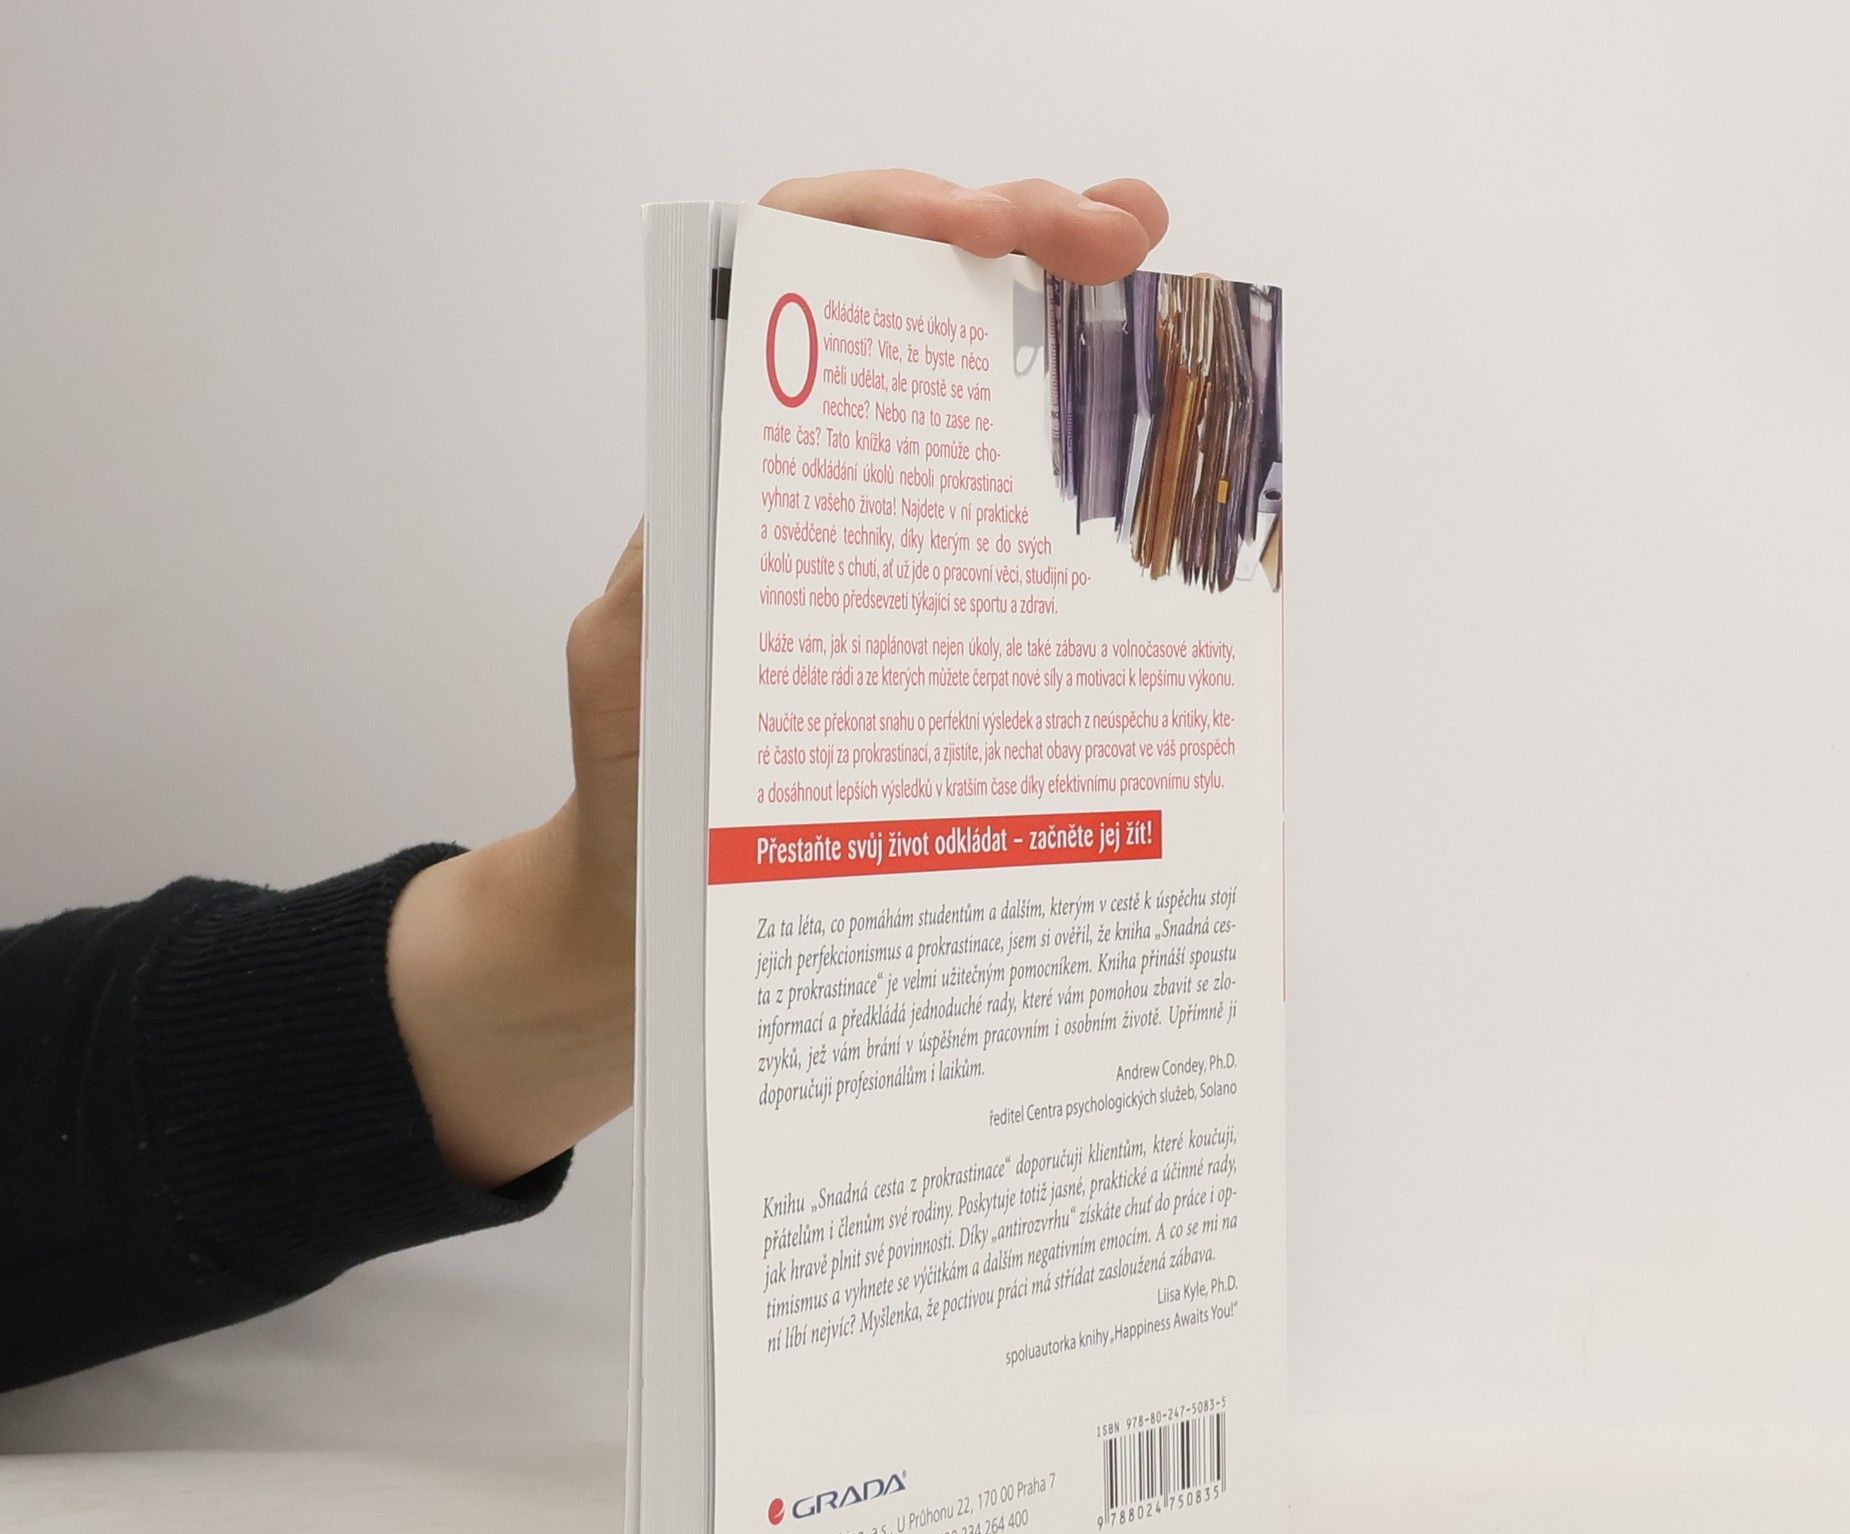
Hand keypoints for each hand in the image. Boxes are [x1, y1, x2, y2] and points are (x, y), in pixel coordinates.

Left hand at [387, 172, 1168, 1187]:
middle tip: (1126, 236)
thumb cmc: (631, 824)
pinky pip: (1008, 544)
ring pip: (977, 413)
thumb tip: (704, 539)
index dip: (890, 218)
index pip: (796, 279)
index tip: (994, 222)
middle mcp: (805, 504)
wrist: (645, 934)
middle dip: (1021, 242)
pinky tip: (1149, 488)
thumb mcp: (630, 701)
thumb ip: (655, 619)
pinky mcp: (924, 643)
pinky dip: (1081, 494)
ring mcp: (874, 571)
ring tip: (1155, 304)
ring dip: (1070, 348)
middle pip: (912, 316)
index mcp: (728, 488)